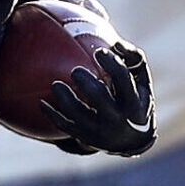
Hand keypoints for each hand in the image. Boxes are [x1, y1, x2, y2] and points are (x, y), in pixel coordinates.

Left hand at [41, 37, 154, 156]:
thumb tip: (116, 44)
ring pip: (77, 114)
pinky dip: (52, 114)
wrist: (132, 141)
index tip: (99, 52)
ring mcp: (100, 131)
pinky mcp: (85, 137)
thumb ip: (133, 58)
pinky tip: (42, 102)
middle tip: (76, 71)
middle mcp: (118, 118)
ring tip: (56, 84)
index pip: (122, 77)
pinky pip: (64, 126)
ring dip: (64, 97)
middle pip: (98, 96)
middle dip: (85, 80)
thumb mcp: (142, 81)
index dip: (110, 62)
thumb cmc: (134, 99)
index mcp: (134, 102)